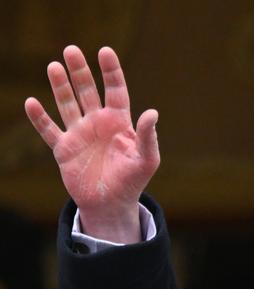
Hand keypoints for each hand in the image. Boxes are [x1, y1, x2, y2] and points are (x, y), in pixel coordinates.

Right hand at [24, 45, 159, 242]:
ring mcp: (79, 134)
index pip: (116, 90)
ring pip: (67, 104)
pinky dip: (39, 118)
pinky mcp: (64, 149)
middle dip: (80, 71)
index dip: (111, 71)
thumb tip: (153, 113)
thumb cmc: (133, 181)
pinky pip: (49, 130)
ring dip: (60, 86)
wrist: (112, 205)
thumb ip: (149, 136)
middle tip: (71, 50)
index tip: (105, 51)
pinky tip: (31, 102)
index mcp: (120, 122)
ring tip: (54, 66)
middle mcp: (98, 123)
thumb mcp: (147, 160)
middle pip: (87, 91)